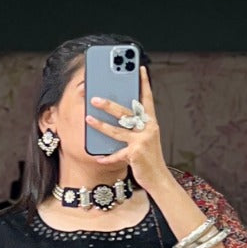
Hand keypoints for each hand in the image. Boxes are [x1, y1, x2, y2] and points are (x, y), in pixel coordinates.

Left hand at [85, 66, 169, 190]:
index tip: (139, 68)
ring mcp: (142, 141)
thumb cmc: (150, 158)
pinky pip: (116, 154)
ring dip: (100, 125)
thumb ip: (136, 127)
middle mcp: (147, 129)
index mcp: (151, 123)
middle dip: (108, 105)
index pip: (147, 99)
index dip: (144, 83)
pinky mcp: (135, 154)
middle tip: (94, 98)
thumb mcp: (146, 139)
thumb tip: (119, 117)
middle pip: (125, 113)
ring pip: (117, 130)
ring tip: (88, 118)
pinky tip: (97, 156)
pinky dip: (106, 157)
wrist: (159, 178)